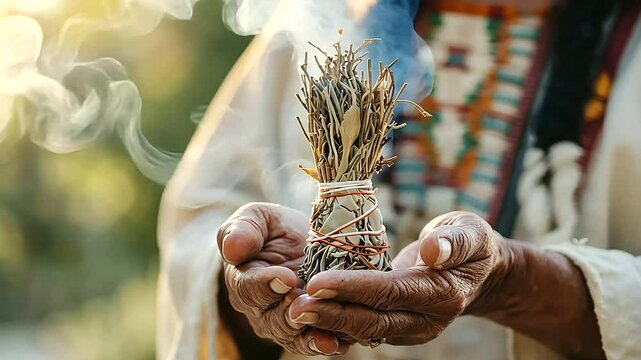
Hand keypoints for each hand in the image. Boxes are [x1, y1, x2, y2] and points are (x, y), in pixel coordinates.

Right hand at [218, 202, 349, 354]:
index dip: (266, 284)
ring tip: (324, 332)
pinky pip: (313, 342)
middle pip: (271, 318)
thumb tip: (233, 249)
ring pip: (292, 335)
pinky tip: (339, 343)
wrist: (305, 242)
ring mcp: (283, 323)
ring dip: (308, 333)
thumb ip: (244, 228)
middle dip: (289, 312)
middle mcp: (259, 308)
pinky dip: (325, 344)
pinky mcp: (308, 329)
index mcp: (243, 279)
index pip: (248, 287)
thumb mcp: (259, 217)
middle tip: (306, 302)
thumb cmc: (276, 229)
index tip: (285, 277)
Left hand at [287, 211, 511, 344]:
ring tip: (292, 311)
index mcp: (442, 295)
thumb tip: (431, 251)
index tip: (319, 281)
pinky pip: (364, 328)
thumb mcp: (470, 233)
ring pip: (364, 329)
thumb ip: (454, 242)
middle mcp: (424, 320)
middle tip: (294, 306)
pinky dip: (336, 322)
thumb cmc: (471, 245)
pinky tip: (310, 311)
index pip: (390, 292)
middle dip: (332, 313)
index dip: (353, 288)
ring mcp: (409, 329)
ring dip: (328, 322)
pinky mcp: (397, 328)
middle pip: (372, 319)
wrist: (478, 274)